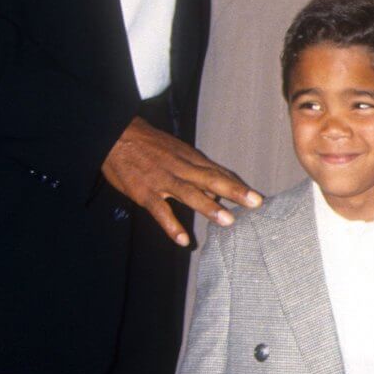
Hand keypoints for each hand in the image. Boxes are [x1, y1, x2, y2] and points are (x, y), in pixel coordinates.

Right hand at [100, 117, 261, 246]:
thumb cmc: (149, 145)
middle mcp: (180, 167)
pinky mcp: (144, 192)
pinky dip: (171, 225)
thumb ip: (196, 171)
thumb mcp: (176, 151)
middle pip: (211, 178)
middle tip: (255, 202)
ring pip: (189, 193)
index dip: (237, 184)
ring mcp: (162, 180)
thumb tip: (216, 189)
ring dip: (209, 207)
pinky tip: (183, 239)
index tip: (257, 196)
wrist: (116, 135)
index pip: (218, 172)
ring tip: (228, 221)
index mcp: (189, 158)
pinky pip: (160, 210)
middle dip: (234, 191)